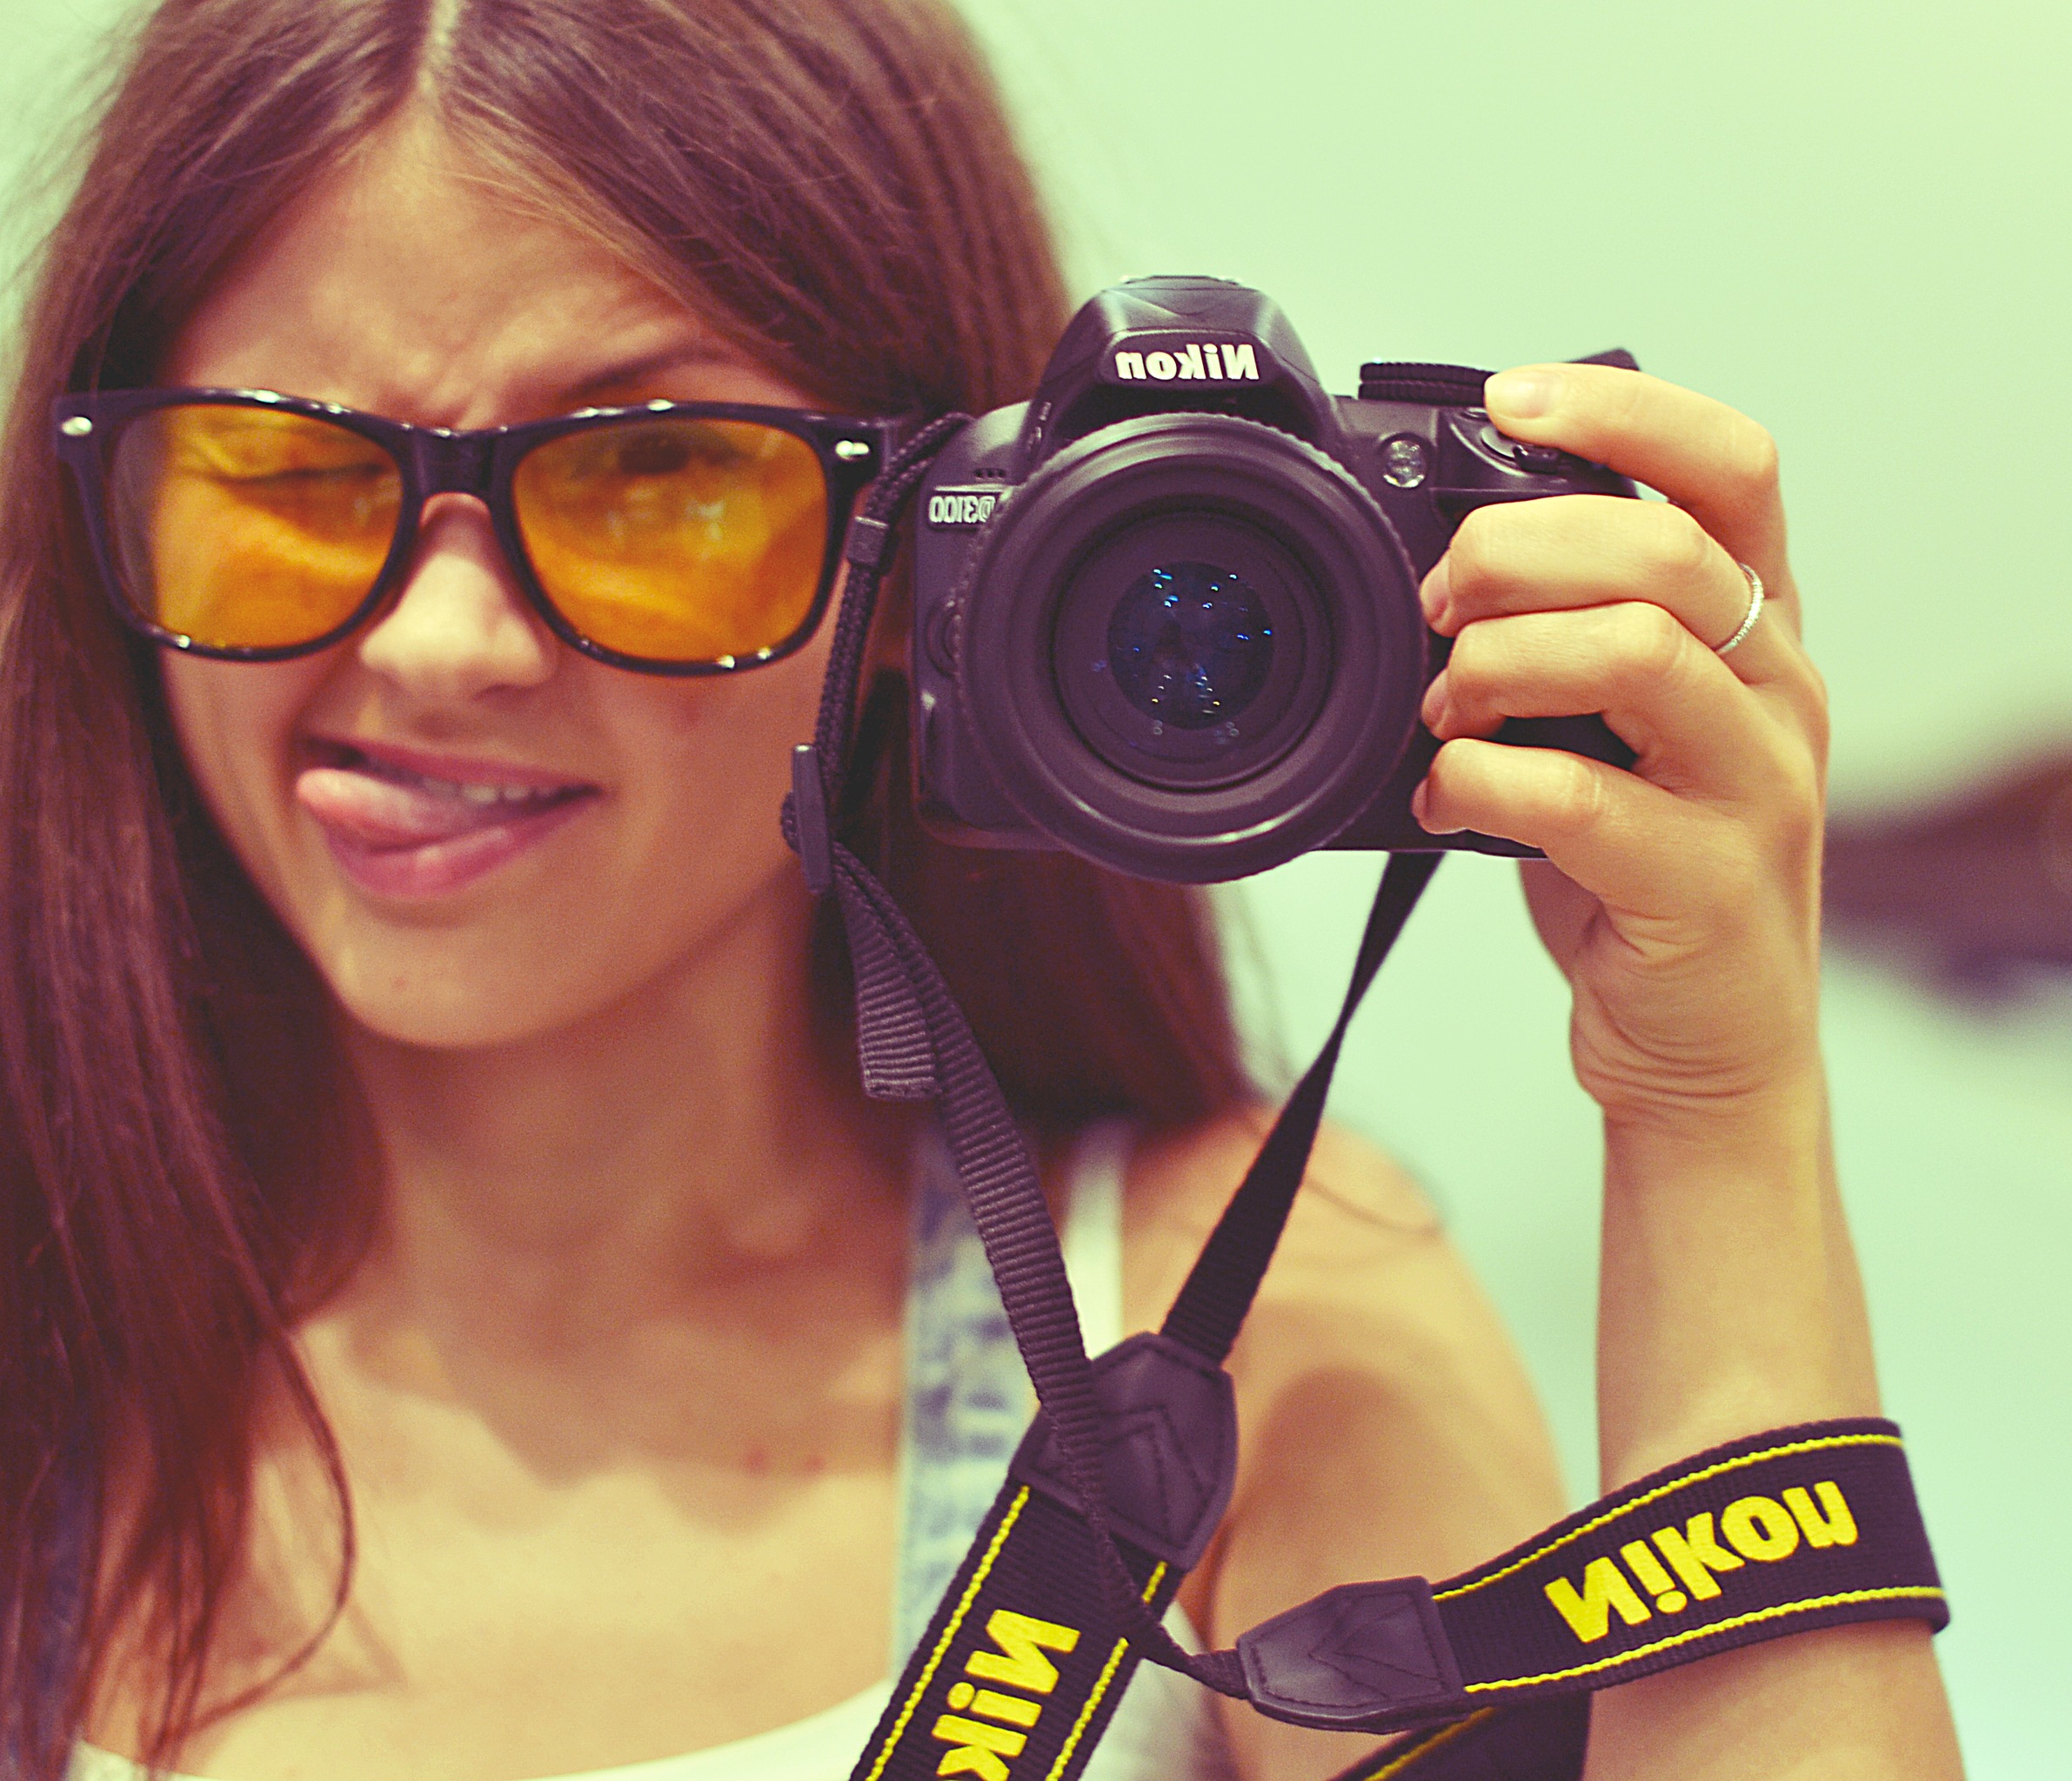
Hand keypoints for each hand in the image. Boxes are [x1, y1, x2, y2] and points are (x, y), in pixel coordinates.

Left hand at [1412, 365, 1828, 1134]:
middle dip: (1513, 552)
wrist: (1707, 1044)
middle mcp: (1775, 691)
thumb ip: (1569, 641)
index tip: (1509, 399)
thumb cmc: (1643, 870)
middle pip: (1660, 550)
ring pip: (1634, 651)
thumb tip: (1437, 568)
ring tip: (1441, 707)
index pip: (1731, 471)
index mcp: (1757, 630)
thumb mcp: (1619, 731)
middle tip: (1435, 605)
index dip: (1623, 415)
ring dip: (1497, 663)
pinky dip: (1479, 782)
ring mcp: (1755, 787)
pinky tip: (1443, 795)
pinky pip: (1580, 797)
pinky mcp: (1706, 884)